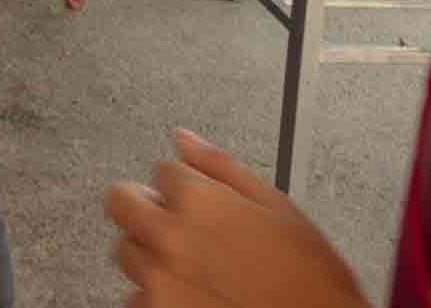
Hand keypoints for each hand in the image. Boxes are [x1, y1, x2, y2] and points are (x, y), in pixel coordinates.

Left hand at [105, 131, 369, 307]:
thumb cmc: (309, 281)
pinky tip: (191, 295)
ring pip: (126, 250)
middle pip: (121, 200)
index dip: (183, 184)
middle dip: (144, 206)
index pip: (162, 168)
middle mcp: (171, 237)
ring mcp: (158, 279)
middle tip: (175, 225)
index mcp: (200, 200)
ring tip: (194, 268)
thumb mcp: (278, 208)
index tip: (198, 200)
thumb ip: (221, 166)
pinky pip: (135, 295)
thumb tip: (185, 139)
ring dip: (151, 253)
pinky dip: (156, 295)